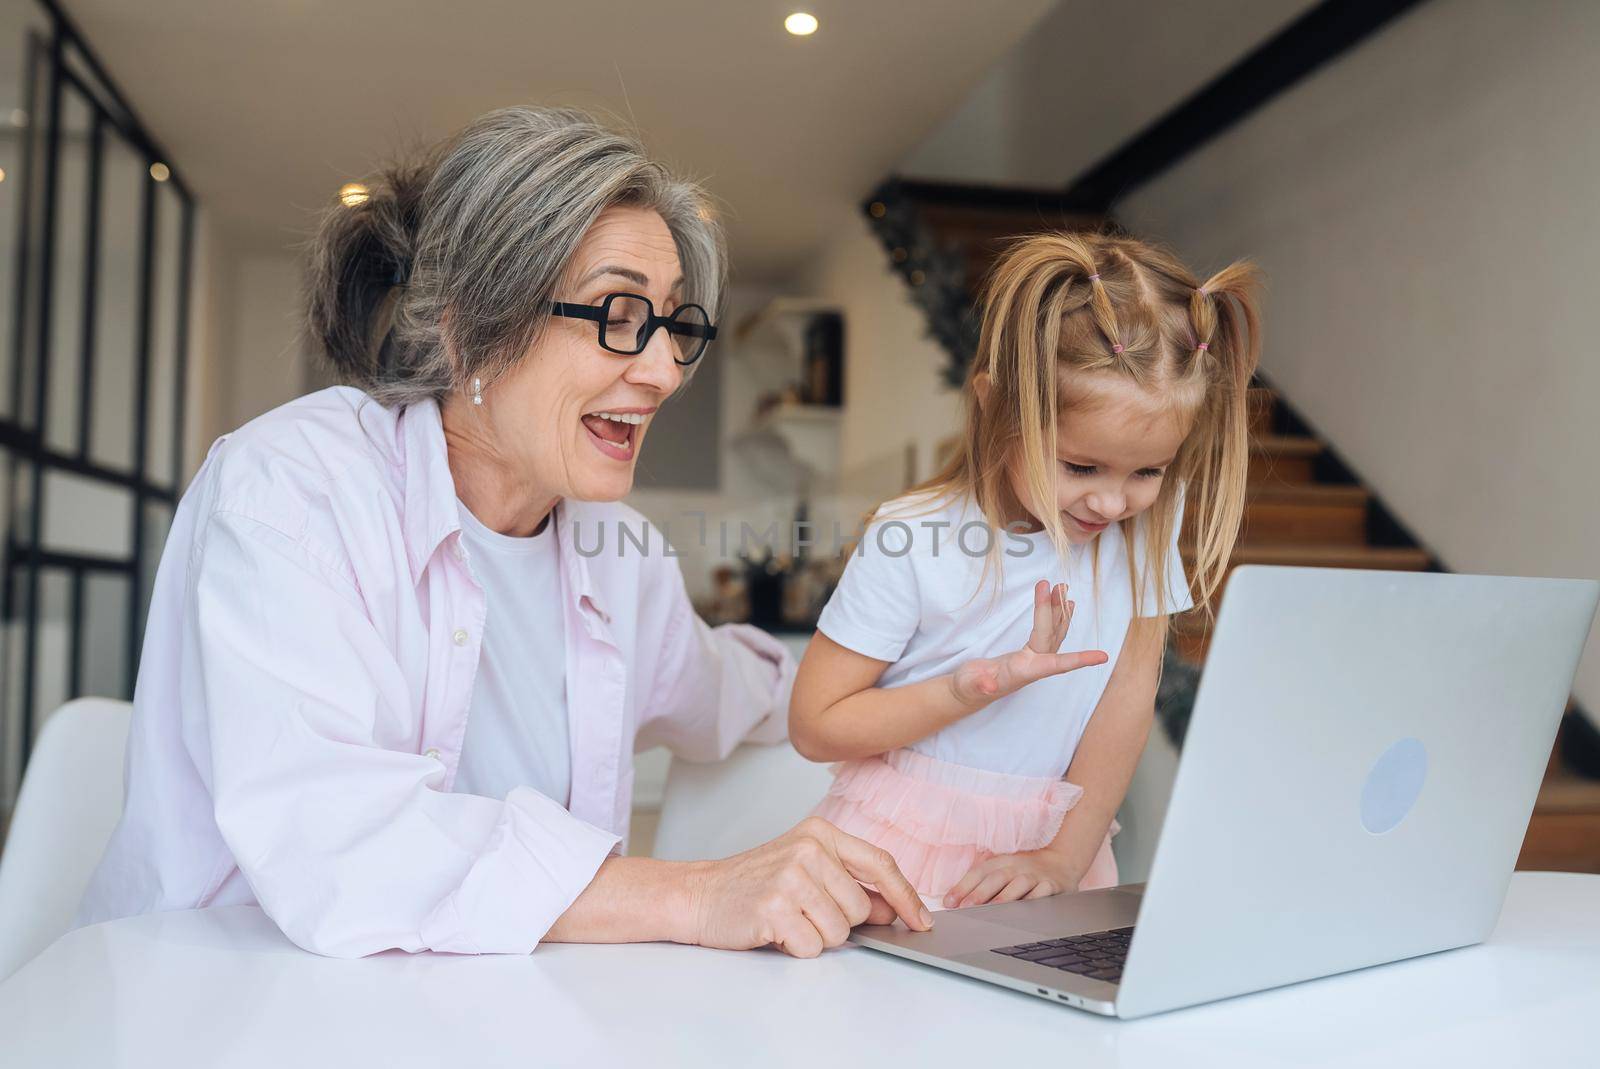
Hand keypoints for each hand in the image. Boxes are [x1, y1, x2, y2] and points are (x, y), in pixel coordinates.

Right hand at [684, 817, 931, 957]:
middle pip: (861, 907)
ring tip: (787, 918)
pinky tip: (774, 930)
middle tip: (803, 911)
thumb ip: (851, 884)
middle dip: (839, 921)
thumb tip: (895, 908)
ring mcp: (791, 877)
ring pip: (839, 931)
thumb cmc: (754, 883)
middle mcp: (808, 849)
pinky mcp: (775, 907)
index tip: (921, 919)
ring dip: (816, 936)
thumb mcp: (805, 870)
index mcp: (820, 832)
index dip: (906, 895)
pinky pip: (812, 947)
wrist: (700, 894)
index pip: (880, 863)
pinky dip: (796, 948)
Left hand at [943, 845, 1079, 908]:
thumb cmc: (1025, 871)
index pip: (978, 872)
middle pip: (996, 877)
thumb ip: (982, 885)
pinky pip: (1042, 894)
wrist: (1062, 861)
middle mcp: (1017, 866)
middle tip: (965, 908)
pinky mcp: (1052, 885)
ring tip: (992, 911)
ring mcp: (1035, 875)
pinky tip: (1023, 915)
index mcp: (1001, 862)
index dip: (962, 886)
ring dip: (1004, 898)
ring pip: (1018, 885)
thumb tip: (953, 903)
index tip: (948, 903)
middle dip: (980, 893)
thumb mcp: (1004, 871)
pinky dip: (1032, 903)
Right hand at [947, 580, 1107, 709]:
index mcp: (1023, 673)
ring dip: (1060, 611)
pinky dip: (1056, 617)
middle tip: (1058, 585)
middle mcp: (1034, 665)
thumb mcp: (970, 685)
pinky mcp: (1029, 652)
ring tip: (1064, 589)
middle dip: (1055, 611)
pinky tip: (1065, 605)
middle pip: (1051, 636)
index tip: (1101, 657)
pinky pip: (1048, 632)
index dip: (1079, 660)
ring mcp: (1033, 658)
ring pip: (1053, 633)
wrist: (968, 691)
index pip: (1055, 664)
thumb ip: (980, 685)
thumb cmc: (969, 688)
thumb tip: (988, 686)